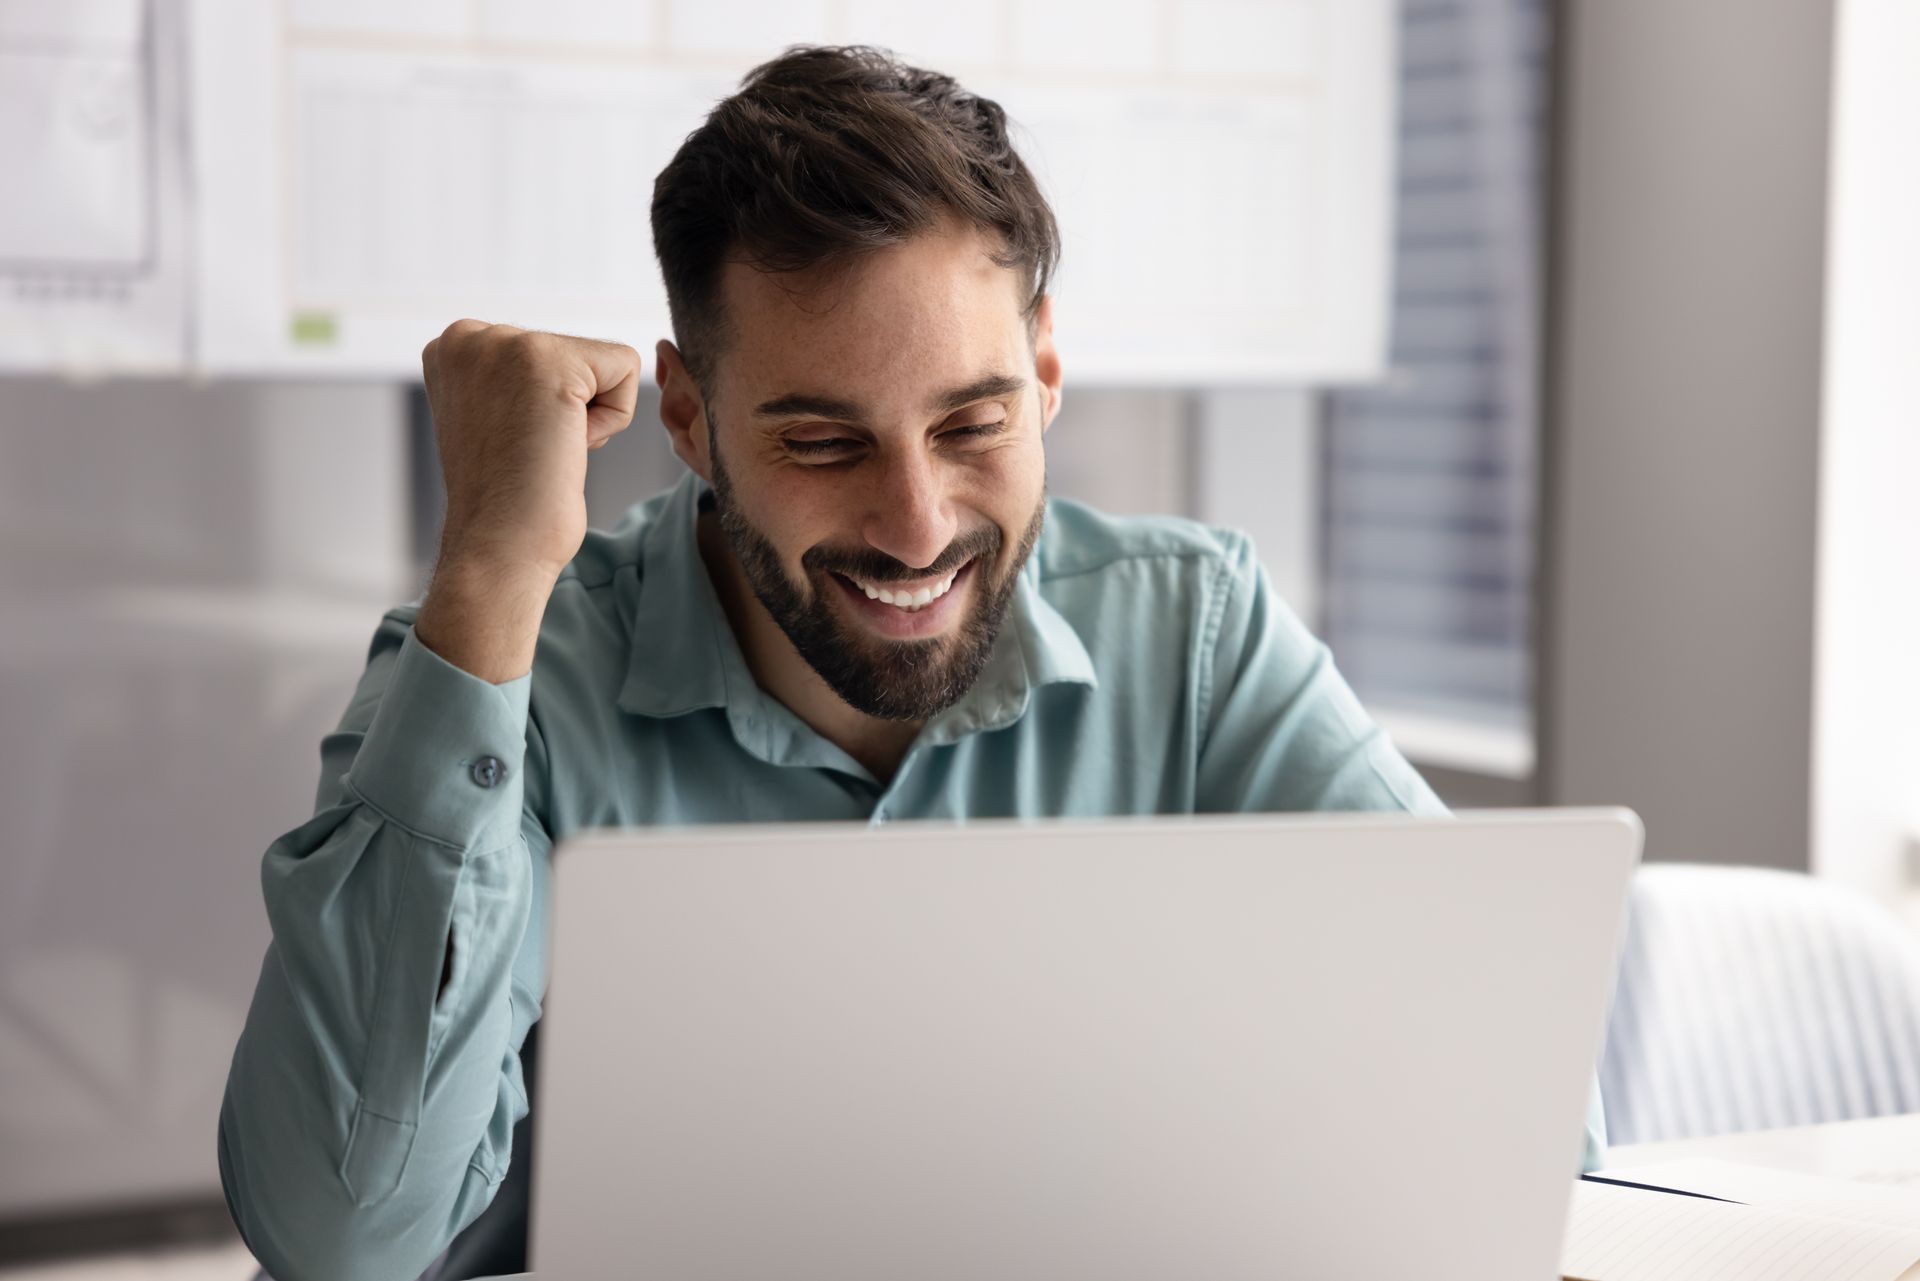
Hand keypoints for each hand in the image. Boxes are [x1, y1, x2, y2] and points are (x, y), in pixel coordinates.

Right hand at [419, 319, 641, 582]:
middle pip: (575, 354)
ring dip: (591, 416)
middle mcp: (468, 335)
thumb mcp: (494, 414)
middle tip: (530, 450)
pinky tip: (567, 444)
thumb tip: (560, 369)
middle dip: (570, 409)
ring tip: (544, 448)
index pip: (544, 352)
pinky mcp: (549, 361)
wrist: (500, 546)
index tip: (514, 442)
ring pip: (603, 363)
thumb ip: (513, 378)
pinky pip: (626, 367)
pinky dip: (613, 418)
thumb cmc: (507, 498)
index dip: (547, 407)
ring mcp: (504, 343)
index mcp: (451, 347)